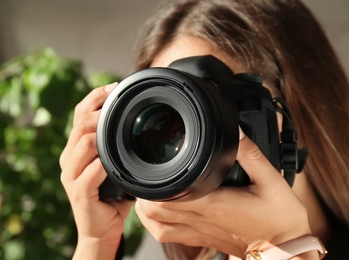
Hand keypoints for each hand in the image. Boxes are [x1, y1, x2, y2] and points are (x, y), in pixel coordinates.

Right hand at [60, 83, 132, 258]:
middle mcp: (68, 159)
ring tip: (116, 128)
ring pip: (81, 145)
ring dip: (99, 135)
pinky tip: (112, 162)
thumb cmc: (110, 197)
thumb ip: (115, 148)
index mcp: (75, 150)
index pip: (78, 115)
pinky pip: (88, 174)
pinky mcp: (79, 194)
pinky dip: (101, 165)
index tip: (113, 87)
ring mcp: (71, 176)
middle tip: (118, 103)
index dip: (93, 97)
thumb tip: (136, 124)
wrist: (100, 230)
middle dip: (98, 110)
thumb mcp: (113, 167)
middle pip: (78, 124)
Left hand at [135, 130, 311, 257]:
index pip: (168, 197)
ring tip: (150, 190)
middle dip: (145, 192)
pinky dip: (156, 224)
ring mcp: (198, 232)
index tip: (153, 166)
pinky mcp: (200, 239)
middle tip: (150, 173)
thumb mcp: (271, 180)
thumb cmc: (279, 219)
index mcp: (213, 204)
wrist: (286, 250)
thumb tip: (235, 131)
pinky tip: (160, 211)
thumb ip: (251, 154)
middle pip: (154, 211)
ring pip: (156, 226)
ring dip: (146, 209)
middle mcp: (200, 220)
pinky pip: (168, 237)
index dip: (153, 184)